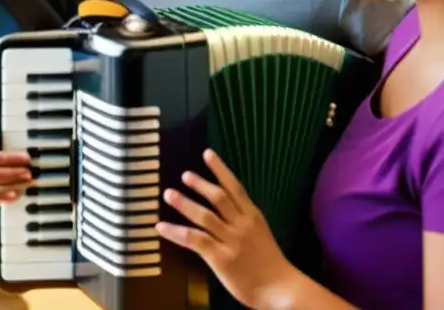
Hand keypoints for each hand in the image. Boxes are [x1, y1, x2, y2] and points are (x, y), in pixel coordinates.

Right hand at [0, 117, 33, 203]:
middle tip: (30, 173)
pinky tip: (15, 196)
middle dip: (11, 174)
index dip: (8, 159)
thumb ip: (2, 122)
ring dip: (7, 187)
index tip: (27, 157)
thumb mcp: (2, 122)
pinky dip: (1, 198)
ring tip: (26, 183)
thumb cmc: (2, 130)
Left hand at [156, 149, 298, 309]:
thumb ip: (243, 223)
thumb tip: (226, 214)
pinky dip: (176, 232)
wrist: (281, 288)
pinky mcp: (220, 257)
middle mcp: (241, 224)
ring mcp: (231, 240)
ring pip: (204, 215)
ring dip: (184, 203)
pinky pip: (195, 240)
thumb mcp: (261, 235)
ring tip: (169, 194)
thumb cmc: (271, 265)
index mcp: (253, 216)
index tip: (207, 154)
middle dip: (200, 184)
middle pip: (218, 197)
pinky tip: (162, 227)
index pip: (235, 187)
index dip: (220, 169)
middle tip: (185, 175)